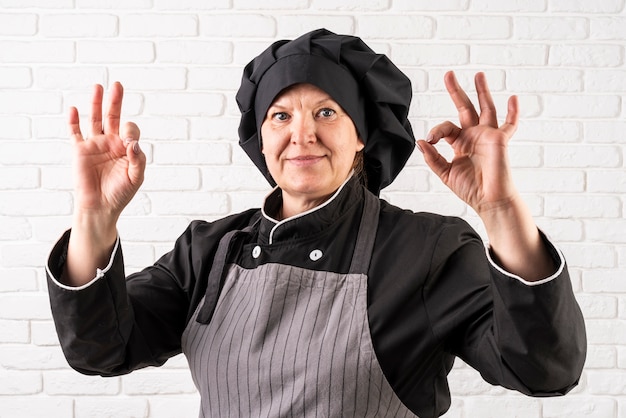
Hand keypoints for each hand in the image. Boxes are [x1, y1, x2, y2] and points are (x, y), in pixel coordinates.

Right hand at [69, 82, 145, 218]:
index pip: (130, 130)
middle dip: (115, 101)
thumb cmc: (120, 193)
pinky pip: (75, 133)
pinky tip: (75, 109)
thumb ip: (138, 159)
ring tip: (98, 87)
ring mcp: (94, 145)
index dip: (130, 132)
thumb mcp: (136, 177)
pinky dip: (74, 121)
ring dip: (96, 104)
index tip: (128, 144)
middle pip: (113, 116)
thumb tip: (133, 143)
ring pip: (94, 119)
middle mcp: (110, 142)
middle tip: (117, 85)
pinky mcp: (80, 150)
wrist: (100, 207)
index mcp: (126, 147)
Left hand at [418, 71, 518, 216]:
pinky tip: (513, 98)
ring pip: (486, 109)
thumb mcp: (445, 173)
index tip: (431, 140)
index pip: (446, 128)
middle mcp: (474, 136)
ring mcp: (488, 136)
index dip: (437, 131)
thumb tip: (421, 141)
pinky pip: (510, 124)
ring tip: (479, 75)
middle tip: (448, 74)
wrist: (488, 201)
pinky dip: (513, 112)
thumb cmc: (470, 189)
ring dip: (482, 91)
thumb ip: (433, 158)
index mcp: (460, 143)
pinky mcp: (500, 140)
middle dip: (456, 91)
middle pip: (465, 108)